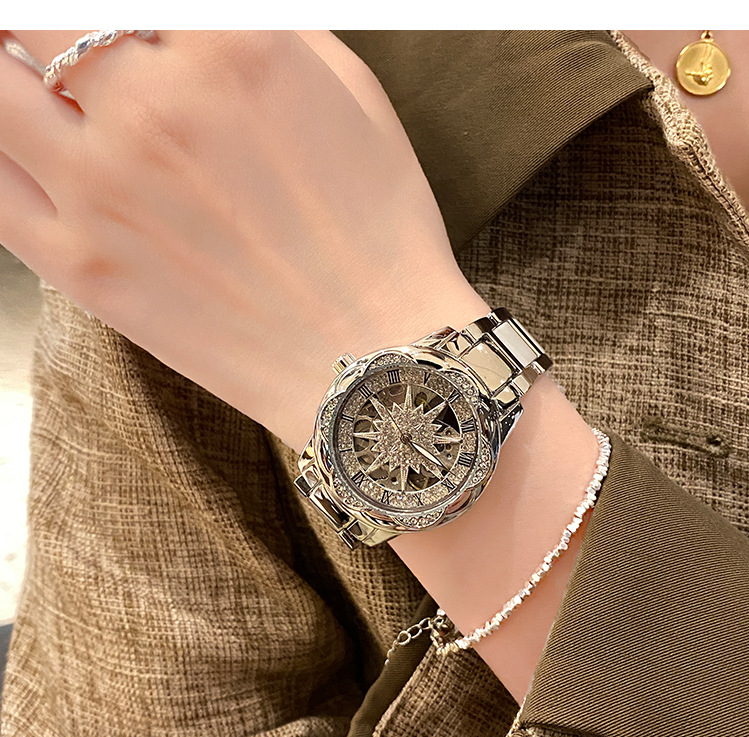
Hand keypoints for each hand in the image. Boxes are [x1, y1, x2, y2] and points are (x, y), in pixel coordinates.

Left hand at [0, 30, 487, 450]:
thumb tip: (208, 14)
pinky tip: (22, 151)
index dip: (105, 11)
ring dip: (4, 72)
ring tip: (32, 87)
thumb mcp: (353, 96)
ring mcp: (103, 191)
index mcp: (232, 48)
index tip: (116, 30)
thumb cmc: (381, 233)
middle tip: (56, 45)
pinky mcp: (81, 269)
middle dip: (43, 27)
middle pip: (36, 19)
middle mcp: (154, 107)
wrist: (372, 361)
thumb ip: (270, 25)